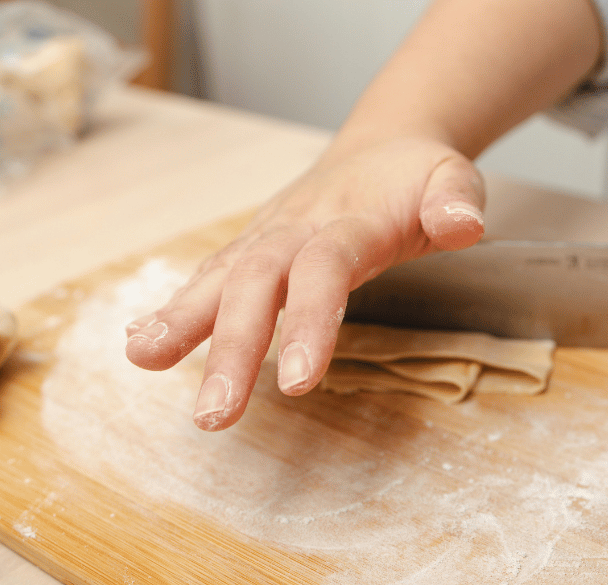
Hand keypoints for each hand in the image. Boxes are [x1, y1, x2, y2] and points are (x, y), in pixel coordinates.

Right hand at [125, 137, 485, 429]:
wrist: (380, 145)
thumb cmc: (416, 176)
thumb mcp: (453, 177)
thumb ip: (455, 202)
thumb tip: (463, 227)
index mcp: (350, 220)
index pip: (325, 270)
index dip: (308, 322)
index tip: (294, 384)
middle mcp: (297, 228)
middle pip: (256, 282)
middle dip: (231, 347)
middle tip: (214, 415)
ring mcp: (269, 237)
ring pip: (220, 277)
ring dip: (182, 321)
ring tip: (143, 361)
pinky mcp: (253, 249)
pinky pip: (210, 276)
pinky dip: (175, 308)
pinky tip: (144, 345)